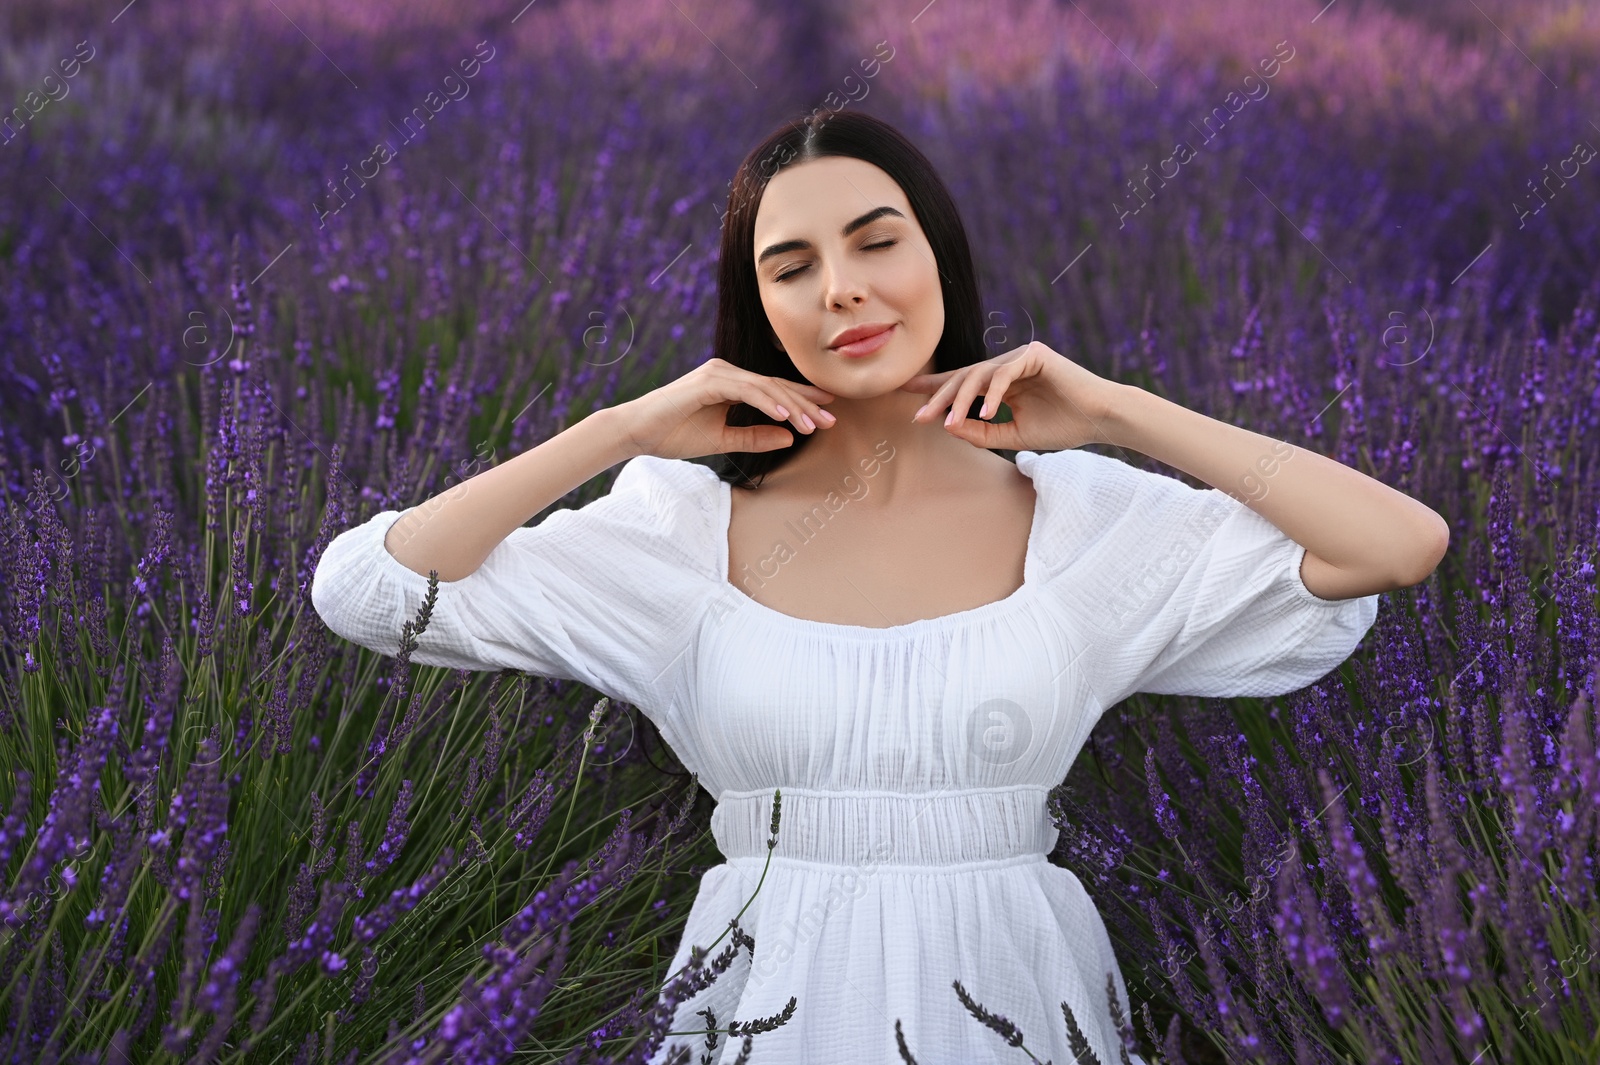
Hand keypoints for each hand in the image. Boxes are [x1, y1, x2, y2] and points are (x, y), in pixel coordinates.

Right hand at [614, 357, 837, 459]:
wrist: (637, 432)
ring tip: (812, 425)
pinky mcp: (708, 381)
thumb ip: (755, 437)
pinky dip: (767, 403)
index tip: (827, 415)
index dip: (802, 402)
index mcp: (731, 383)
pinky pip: (746, 390)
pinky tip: (785, 417)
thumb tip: (790, 438)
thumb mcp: (723, 440)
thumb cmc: (673, 434)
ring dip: (791, 407)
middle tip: (831, 421)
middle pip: (775, 387)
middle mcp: (727, 372)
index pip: (774, 391)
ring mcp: (718, 373)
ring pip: (765, 387)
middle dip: (805, 404)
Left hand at [900, 341, 1122, 450]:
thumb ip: (981, 433)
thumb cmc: (1061, 427)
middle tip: (919, 416)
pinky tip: (987, 413)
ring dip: (962, 400)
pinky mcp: (1035, 354)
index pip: (961, 382)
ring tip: (950, 422)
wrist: (1099, 419)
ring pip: (979, 374)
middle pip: (963, 378)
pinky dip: (993, 393)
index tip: (905, 394)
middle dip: (940, 397)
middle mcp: (1007, 366)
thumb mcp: (1013, 437)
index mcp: (1000, 384)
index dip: (934, 388)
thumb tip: (948, 427)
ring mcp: (1020, 357)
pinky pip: (1004, 373)